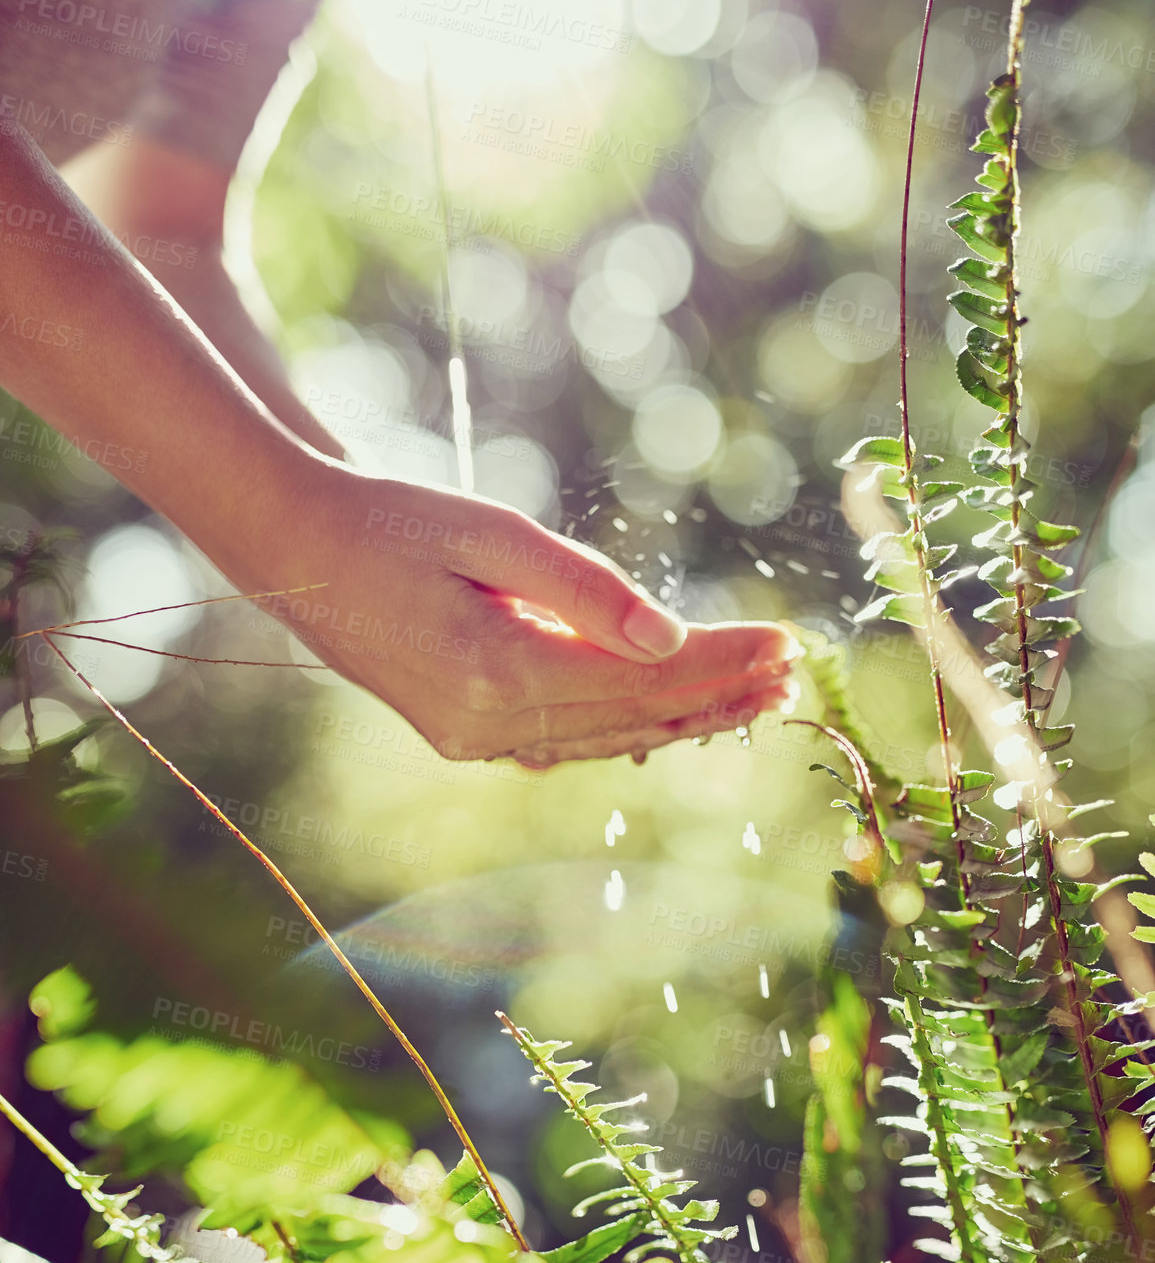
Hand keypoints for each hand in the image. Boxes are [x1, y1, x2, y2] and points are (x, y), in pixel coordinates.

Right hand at [244, 461, 800, 768]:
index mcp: (497, 672)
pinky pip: (566, 741)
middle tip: (791, 671)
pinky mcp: (463, 736)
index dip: (721, 660)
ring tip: (754, 696)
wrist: (295, 550)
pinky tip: (671, 717)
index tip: (786, 639)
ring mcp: (472, 741)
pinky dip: (626, 729)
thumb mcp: (492, 532)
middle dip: (719, 693)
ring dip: (683, 719)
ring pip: (605, 740)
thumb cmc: (392, 521)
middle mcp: (488, 725)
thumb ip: (583, 590)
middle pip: (634, 719)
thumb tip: (670, 640)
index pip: (642, 679)